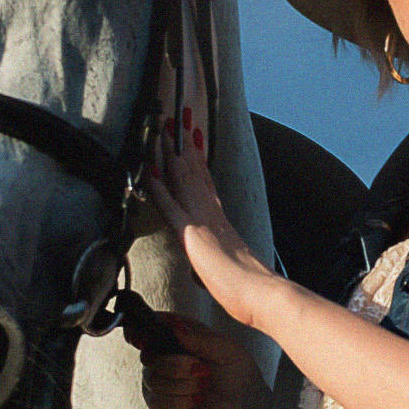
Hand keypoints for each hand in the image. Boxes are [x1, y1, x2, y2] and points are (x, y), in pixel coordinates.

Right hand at [124, 304, 257, 408]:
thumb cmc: (237, 375)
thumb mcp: (228, 350)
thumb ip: (201, 338)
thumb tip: (176, 325)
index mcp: (180, 335)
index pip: (151, 326)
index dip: (140, 330)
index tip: (144, 339)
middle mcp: (165, 355)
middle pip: (148, 355)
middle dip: (175, 365)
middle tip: (202, 370)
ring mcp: (160, 380)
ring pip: (152, 379)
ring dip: (183, 385)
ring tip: (204, 386)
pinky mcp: (160, 404)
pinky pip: (156, 400)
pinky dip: (179, 401)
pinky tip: (196, 400)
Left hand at [145, 125, 274, 330]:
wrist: (261, 294)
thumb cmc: (250, 290)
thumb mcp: (234, 269)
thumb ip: (226, 261)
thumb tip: (227, 264)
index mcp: (220, 221)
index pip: (205, 181)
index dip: (197, 157)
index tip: (193, 136)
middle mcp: (210, 213)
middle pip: (194, 171)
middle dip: (184, 142)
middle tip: (178, 115)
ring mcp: (201, 220)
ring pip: (182, 178)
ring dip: (170, 151)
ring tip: (165, 124)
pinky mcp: (191, 233)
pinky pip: (169, 203)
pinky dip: (157, 184)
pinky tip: (148, 167)